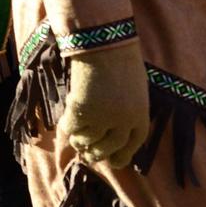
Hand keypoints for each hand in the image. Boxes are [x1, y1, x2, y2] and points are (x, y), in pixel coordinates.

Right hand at [62, 41, 149, 167]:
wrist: (105, 44)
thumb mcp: (134, 92)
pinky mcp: (82, 110)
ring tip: (75, 137)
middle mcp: (123, 122)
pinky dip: (67, 127)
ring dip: (79, 140)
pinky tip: (65, 122)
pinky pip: (71, 127)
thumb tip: (113, 130)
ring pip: (87, 141)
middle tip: (87, 154)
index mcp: (141, 117)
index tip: (113, 162)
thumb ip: (128, 112)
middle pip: (108, 148)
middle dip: (96, 153)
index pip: (132, 146)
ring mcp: (102, 118)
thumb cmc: (122, 61)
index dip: (121, 156)